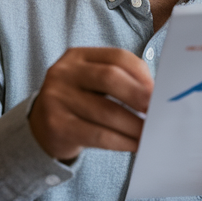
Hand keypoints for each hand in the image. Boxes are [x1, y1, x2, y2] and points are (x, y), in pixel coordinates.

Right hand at [28, 47, 152, 161]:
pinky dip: (122, 141)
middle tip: (158, 111)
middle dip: (139, 96)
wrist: (41, 128)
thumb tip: (156, 96)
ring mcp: (56, 98)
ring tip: (151, 132)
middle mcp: (63, 72)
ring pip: (106, 111)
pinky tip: (136, 145)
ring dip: (135, 125)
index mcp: (77, 56)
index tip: (160, 91)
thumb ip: (121, 81)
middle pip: (110, 78)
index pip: (117, 57)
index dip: (142, 74)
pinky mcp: (57, 125)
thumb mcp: (94, 84)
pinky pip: (98, 135)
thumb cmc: (79, 102)